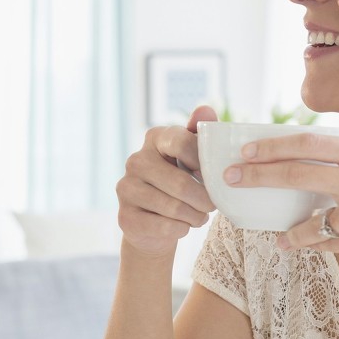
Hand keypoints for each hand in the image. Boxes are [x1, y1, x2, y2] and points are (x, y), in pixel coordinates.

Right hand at [116, 105, 217, 256]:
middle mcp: (135, 160)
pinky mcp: (125, 217)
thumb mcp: (192, 156)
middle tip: (212, 206)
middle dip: (205, 200)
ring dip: (196, 216)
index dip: (203, 163)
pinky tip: (182, 225)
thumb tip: (206, 109)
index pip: (182, 143)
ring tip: (200, 216)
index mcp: (153, 138)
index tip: (213, 175)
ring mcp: (126, 189)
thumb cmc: (179, 183)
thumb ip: (200, 134)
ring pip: (175, 208)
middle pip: (181, 183)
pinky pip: (165, 227)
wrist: (153, 223)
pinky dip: (181, 229)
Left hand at [227, 132, 338, 280]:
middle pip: (297, 175)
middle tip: (231, 178)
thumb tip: (307, 153)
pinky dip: (307, 243)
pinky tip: (293, 244)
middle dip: (258, 176)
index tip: (246, 149)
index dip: (273, 145)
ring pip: (309, 220)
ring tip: (275, 231)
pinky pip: (324, 243)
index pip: (309, 144)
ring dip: (288, 227)